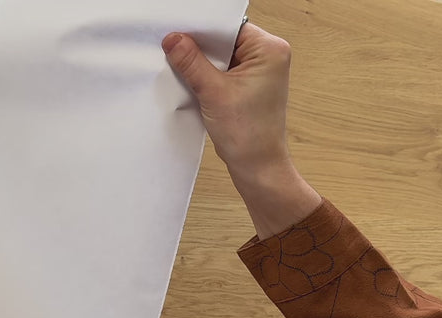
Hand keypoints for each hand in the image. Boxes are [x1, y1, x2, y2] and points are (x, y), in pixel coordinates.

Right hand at [163, 23, 320, 237]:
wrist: (258, 167)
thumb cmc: (248, 134)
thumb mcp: (213, 93)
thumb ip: (191, 62)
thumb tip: (173, 39)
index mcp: (269, 50)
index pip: (228, 26)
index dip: (201, 29)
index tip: (176, 31)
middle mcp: (268, 56)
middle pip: (224, 39)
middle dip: (199, 46)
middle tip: (171, 48)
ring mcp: (259, 71)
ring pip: (221, 55)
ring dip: (201, 62)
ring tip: (178, 65)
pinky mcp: (248, 85)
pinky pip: (222, 70)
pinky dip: (206, 74)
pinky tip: (190, 79)